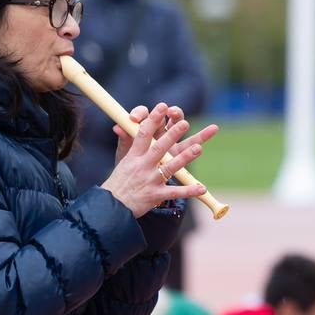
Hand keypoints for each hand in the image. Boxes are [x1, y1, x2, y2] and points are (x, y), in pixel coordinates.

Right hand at [99, 104, 217, 216]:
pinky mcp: (155, 195)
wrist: (112, 207)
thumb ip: (126, 142)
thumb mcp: (122, 161)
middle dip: (172, 134)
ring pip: (170, 166)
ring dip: (185, 157)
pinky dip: (189, 191)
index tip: (161, 106)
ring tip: (198, 148)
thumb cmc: (119, 182)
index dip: (153, 119)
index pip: (143, 134)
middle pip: (159, 147)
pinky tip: (202, 188)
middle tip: (184, 122)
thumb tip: (120, 125)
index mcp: (134, 156)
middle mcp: (142, 166)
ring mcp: (150, 180)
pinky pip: (175, 192)